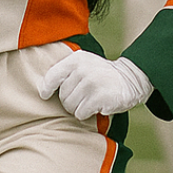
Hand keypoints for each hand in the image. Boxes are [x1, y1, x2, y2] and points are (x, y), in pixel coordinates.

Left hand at [38, 51, 152, 119]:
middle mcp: (83, 69)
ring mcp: (91, 82)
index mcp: (77, 59)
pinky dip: (88, 113)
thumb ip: (66, 71)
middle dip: (70, 101)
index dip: (46, 88)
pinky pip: (81, 113)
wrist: (130, 79)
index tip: (45, 95)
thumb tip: (41, 88)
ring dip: (79, 108)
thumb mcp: (84, 65)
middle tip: (84, 96)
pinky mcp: (99, 97)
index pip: (52, 75)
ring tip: (91, 100)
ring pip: (70, 107)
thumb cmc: (101, 75)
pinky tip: (98, 105)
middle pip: (62, 96)